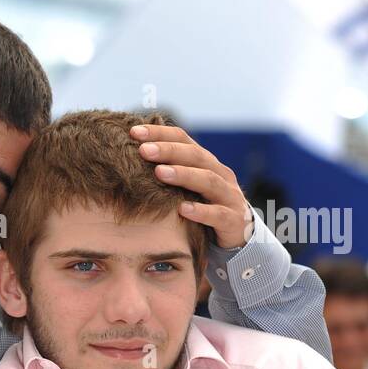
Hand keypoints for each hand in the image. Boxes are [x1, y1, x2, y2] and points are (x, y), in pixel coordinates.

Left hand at [131, 123, 251, 248]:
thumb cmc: (202, 208)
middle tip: (144, 150)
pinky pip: (218, 215)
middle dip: (169, 151)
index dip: (160, 133)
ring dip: (184, 175)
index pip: (184, 140)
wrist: (236, 236)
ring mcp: (229, 197)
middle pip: (196, 156)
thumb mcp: (186, 187)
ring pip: (209, 181)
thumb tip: (131, 155)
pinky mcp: (233, 221)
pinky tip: (182, 209)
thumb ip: (166, 172)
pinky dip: (201, 211)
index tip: (133, 132)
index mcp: (206, 163)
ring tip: (160, 173)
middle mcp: (220, 175)